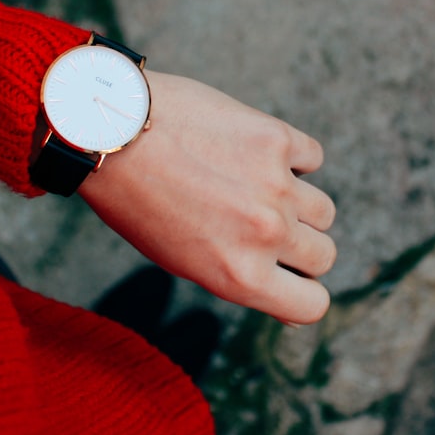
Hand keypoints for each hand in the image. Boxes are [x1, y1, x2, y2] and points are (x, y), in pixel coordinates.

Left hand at [77, 71, 336, 324]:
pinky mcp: (277, 138)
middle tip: (263, 227)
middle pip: (323, 255)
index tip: (289, 277)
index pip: (312, 305)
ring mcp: (277, 185)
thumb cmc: (136, 200)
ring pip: (323, 210)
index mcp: (241, 276)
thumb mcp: (181, 260)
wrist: (111, 130)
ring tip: (256, 189)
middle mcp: (266, 235)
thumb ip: (239, 277)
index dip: (304, 293)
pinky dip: (294, 157)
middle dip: (301, 247)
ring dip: (299, 204)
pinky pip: (313, 157)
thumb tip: (287, 301)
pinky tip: (256, 153)